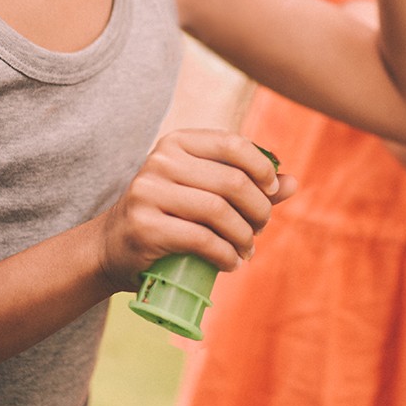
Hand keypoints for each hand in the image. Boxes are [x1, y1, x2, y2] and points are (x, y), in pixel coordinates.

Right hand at [95, 129, 297, 289]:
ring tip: (247, 250)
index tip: (271, 192)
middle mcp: (160, 162)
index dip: (262, 168)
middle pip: (231, 182)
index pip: (232, 144)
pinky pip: (201, 239)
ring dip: (244, 236)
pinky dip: (225, 254)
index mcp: (177, 143)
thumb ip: (247, 185)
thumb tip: (292, 183)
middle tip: (259, 229)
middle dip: (258, 209)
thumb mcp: (203, 192)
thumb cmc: (168, 216)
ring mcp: (148, 193)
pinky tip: (231, 262)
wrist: (112, 248)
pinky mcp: (145, 228)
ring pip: (218, 211)